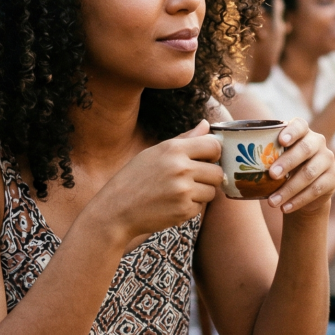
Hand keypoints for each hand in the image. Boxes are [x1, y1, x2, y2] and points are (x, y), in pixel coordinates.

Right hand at [95, 120, 223, 240]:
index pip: (214, 145)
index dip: (213, 153)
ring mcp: (183, 190)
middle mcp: (181, 168)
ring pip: (212, 191)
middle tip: (191, 180)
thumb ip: (184, 139)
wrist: (116, 209)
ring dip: (200, 194)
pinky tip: (172, 204)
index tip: (206, 159)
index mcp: (174, 149)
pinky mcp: (183, 210)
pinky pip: (201, 207)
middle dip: (209, 177)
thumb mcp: (155, 152)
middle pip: (218, 172)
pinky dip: (191, 207)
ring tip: (178, 193)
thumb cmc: (135, 178)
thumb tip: (206, 124)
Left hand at [265, 118, 334, 215]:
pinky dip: (298, 200)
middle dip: (287, 162)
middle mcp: (318, 142)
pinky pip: (316, 190)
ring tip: (272, 201)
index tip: (281, 140)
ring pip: (309, 173)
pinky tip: (285, 207)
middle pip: (305, 149)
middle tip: (271, 175)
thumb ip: (265, 157)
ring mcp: (327, 159)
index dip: (291, 131)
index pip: (300, 125)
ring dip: (289, 189)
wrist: (305, 189)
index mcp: (302, 132)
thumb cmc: (284, 169)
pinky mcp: (333, 178)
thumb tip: (234, 166)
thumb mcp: (276, 160)